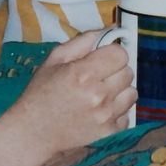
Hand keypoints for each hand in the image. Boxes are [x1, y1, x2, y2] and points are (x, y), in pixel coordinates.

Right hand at [9, 31, 136, 163]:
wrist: (34, 133)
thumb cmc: (41, 95)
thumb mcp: (53, 61)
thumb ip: (80, 43)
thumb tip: (105, 32)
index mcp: (83, 73)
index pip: (120, 54)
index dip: (112, 54)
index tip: (103, 59)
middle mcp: (98, 94)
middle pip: (128, 72)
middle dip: (115, 72)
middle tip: (98, 78)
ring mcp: (106, 116)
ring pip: (131, 93)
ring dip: (119, 92)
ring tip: (100, 96)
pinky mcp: (110, 133)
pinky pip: (127, 114)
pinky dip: (117, 113)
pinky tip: (98, 113)